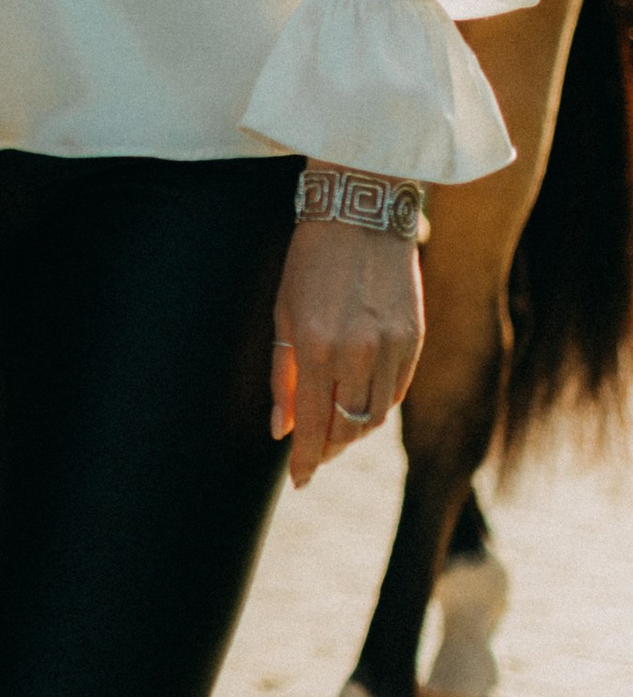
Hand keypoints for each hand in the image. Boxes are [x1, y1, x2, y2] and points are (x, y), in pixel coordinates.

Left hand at [272, 220, 423, 488]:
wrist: (362, 215)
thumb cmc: (310, 263)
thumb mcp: (283, 314)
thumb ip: (283, 375)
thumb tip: (281, 429)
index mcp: (317, 347)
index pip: (312, 424)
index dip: (304, 459)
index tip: (298, 481)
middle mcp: (358, 353)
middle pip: (347, 428)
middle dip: (328, 448)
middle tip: (313, 453)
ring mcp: (392, 347)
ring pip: (376, 416)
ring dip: (353, 430)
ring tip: (334, 429)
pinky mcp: (415, 340)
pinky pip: (397, 391)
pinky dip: (378, 405)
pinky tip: (361, 401)